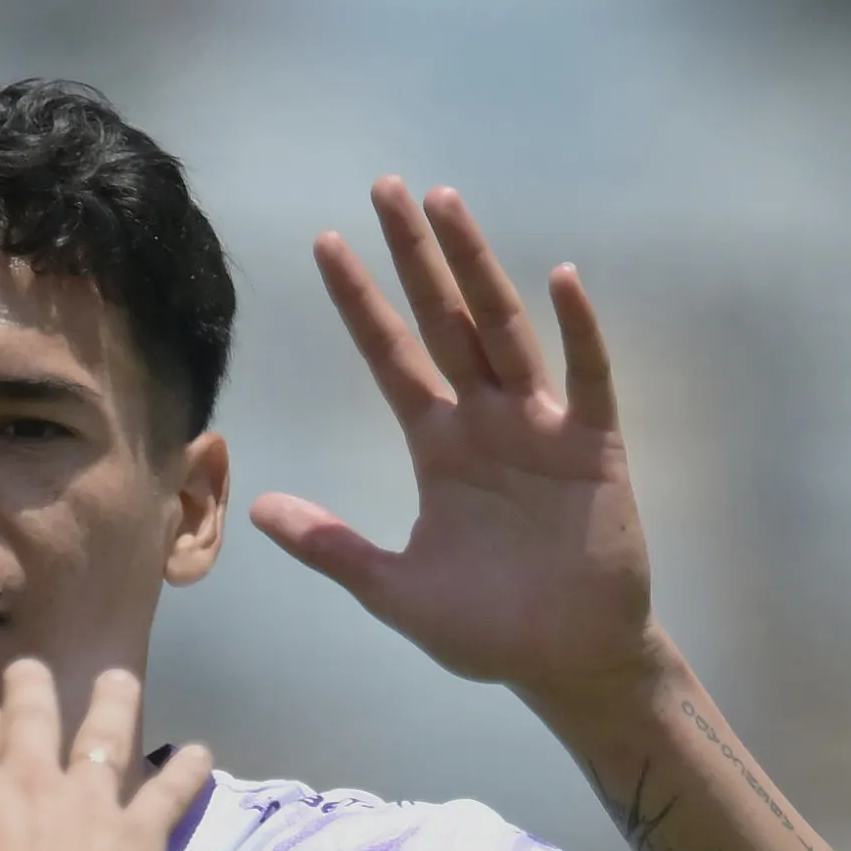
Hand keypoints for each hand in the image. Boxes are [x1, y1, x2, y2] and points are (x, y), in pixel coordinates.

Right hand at [0, 661, 208, 850]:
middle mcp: (30, 776)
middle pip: (36, 712)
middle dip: (34, 686)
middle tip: (37, 672)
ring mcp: (90, 801)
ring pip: (106, 733)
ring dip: (113, 702)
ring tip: (119, 680)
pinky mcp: (138, 834)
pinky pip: (168, 793)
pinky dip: (187, 772)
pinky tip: (201, 754)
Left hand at [249, 180, 658, 711]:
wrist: (567, 664)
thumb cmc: (488, 630)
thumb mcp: (395, 591)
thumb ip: (332, 546)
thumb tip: (258, 508)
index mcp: (438, 446)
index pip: (390, 356)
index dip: (358, 302)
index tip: (324, 243)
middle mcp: (485, 420)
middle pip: (442, 320)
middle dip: (414, 255)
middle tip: (384, 186)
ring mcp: (540, 426)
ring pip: (503, 327)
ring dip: (476, 266)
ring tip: (447, 203)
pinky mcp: (593, 445)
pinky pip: (586, 376)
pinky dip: (578, 329)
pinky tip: (561, 277)